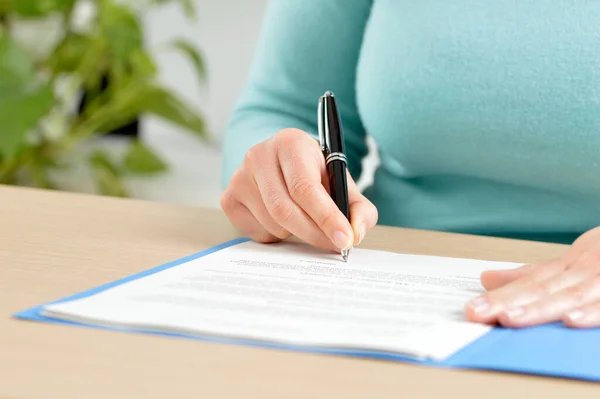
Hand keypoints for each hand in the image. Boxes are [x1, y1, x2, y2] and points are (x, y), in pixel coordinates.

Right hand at [220, 128, 377, 252]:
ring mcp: (239, 176)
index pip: (305, 187)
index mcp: (290, 142)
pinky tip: (283, 220)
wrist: (283, 165)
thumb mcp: (342, 184)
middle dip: (314, 233)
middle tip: (334, 245)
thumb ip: (360, 208)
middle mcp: (259, 154)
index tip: (345, 239)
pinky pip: (257, 232)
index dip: (326, 217)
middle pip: (285, 209)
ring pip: (272, 224)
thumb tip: (356, 233)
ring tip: (306, 220)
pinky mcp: (229, 198)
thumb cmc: (316, 175)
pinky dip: (276, 236)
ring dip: (295, 233)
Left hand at [466, 226, 599, 327]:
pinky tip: (572, 320)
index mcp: (569, 265)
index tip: (472, 309)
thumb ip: (533, 273)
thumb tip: (487, 279)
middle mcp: (585, 269)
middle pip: (542, 289)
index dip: (500, 297)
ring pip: (570, 295)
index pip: (529, 283)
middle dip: (508, 304)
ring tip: (510, 319)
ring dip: (540, 308)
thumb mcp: (573, 260)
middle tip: (477, 313)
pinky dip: (593, 311)